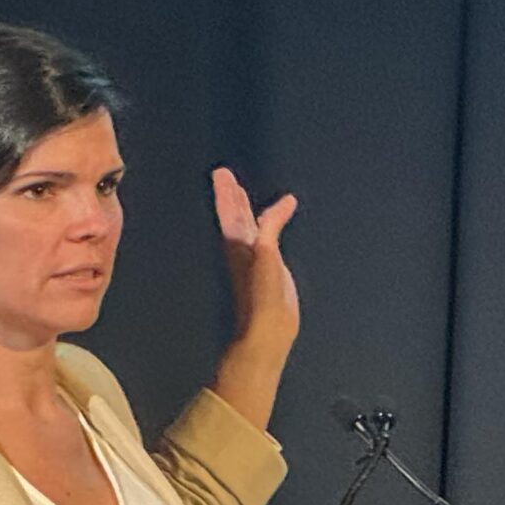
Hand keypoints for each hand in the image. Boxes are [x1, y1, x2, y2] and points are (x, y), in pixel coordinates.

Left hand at [212, 165, 299, 355]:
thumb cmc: (262, 295)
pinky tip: (270, 225)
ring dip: (244, 209)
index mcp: (237, 244)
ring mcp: (254, 260)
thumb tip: (283, 202)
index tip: (221, 174)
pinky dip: (266, 225)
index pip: (230, 211)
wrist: (267, 330)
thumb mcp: (266, 254)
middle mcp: (242, 249)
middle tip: (225, 176)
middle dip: (231, 196)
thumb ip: (271, 226)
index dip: (226, 193)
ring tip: (241, 193)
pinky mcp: (269, 270)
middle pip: (234, 215)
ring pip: (247, 227)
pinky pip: (264, 238)